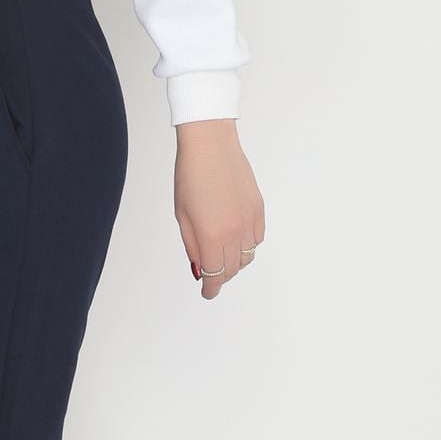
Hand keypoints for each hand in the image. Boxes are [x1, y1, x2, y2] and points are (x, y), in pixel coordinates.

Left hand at [173, 118, 264, 299]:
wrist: (211, 146)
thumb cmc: (190, 176)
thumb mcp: (182, 216)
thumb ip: (192, 245)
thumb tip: (201, 267)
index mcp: (211, 236)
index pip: (215, 276)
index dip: (211, 289)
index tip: (207, 293)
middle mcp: (234, 232)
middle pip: (232, 270)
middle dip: (220, 276)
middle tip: (210, 273)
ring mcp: (249, 220)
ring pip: (248, 257)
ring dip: (235, 262)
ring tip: (222, 253)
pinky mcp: (259, 209)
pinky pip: (257, 238)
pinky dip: (247, 244)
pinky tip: (236, 236)